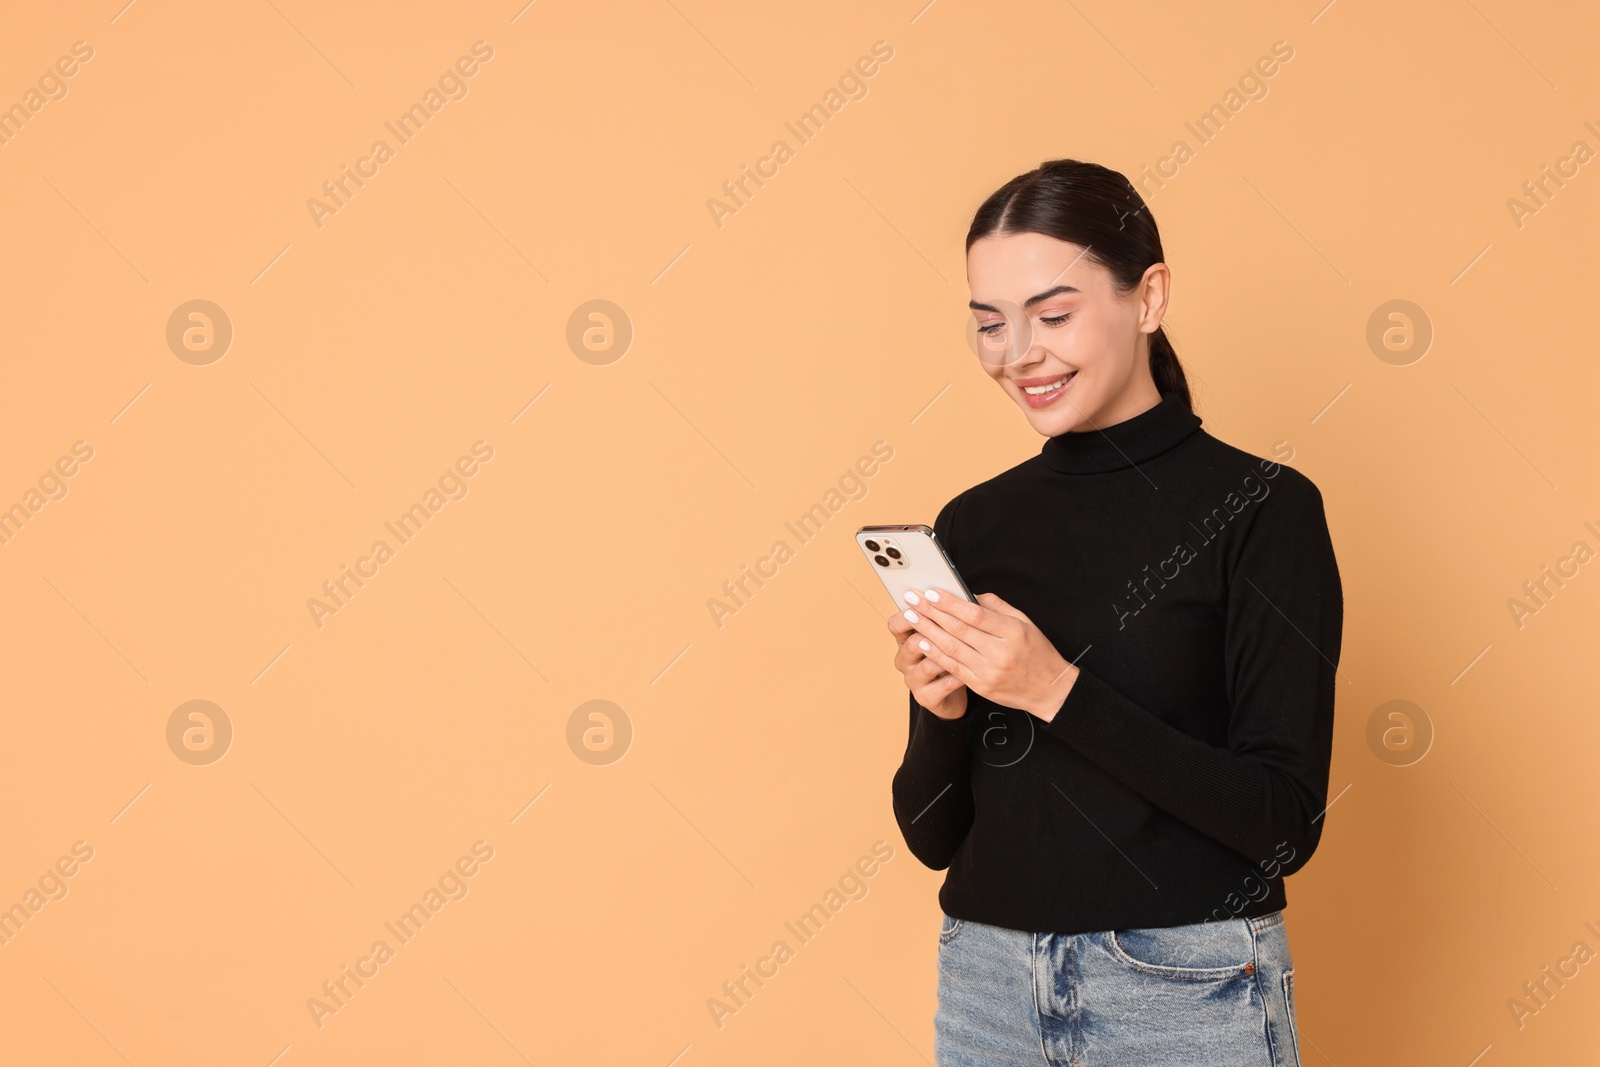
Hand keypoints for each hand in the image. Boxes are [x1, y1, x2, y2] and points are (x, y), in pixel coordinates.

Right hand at [888, 601, 968, 719]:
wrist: (952, 693)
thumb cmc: (951, 656)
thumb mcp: (948, 634)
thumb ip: (952, 616)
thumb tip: (968, 596)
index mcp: (907, 639)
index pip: (896, 624)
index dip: (907, 614)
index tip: (924, 602)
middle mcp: (905, 659)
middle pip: (911, 643)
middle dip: (931, 631)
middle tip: (949, 623)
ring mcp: (913, 679)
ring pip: (927, 665)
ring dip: (946, 656)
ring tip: (964, 650)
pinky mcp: (925, 697)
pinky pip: (940, 686)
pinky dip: (955, 678)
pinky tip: (968, 671)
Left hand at [898, 587, 1078, 721]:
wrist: (1049, 690)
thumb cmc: (1037, 652)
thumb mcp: (1025, 622)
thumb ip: (997, 607)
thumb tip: (969, 594)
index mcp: (1012, 632)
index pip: (975, 614)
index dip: (950, 603)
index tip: (931, 593)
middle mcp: (1000, 652)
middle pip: (958, 629)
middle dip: (931, 612)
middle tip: (912, 600)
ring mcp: (989, 671)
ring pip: (951, 648)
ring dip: (927, 631)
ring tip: (911, 618)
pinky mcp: (981, 686)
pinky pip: (953, 667)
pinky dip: (935, 654)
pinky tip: (921, 642)